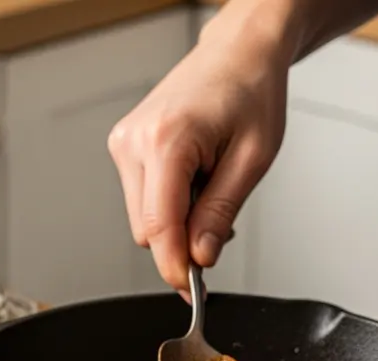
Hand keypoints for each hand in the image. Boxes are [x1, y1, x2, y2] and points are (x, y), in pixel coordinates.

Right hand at [108, 1, 293, 291]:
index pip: (159, 227)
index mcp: (167, 141)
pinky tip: (193, 177)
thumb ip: (221, 212)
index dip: (175, 266)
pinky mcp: (124, 146)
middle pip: (146, 230)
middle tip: (220, 227)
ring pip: (141, 218)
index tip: (192, 290)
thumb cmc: (250, 92)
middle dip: (181, 242)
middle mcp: (135, 141)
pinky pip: (141, 198)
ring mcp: (124, 143)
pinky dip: (168, 203)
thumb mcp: (253, 160)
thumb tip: (200, 257)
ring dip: (176, 222)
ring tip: (210, 186)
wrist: (236, 53)